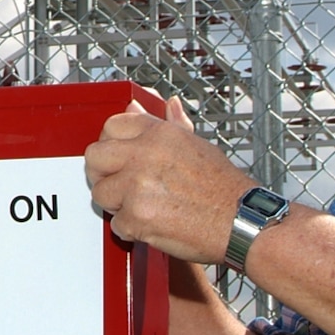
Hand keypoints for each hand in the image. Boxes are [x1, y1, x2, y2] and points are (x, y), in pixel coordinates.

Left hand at [84, 97, 250, 263]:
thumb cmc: (224, 189)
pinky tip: (154, 223)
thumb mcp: (198, 145)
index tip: (116, 157)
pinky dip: (132, 230)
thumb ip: (173, 125)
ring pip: (100, 194)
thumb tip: (166, 104)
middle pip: (94, 157)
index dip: (110, 144)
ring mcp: (138, 186)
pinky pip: (117, 224)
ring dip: (117, 205)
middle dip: (102, 173)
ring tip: (144, 206)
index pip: (111, 126)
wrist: (240, 222)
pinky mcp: (137, 217)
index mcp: (159, 134)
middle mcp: (145, 155)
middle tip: (118, 184)